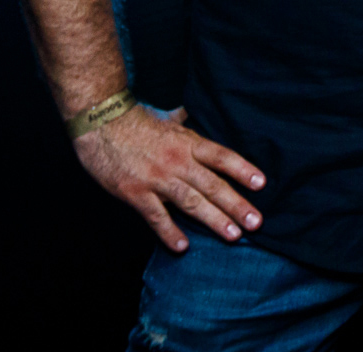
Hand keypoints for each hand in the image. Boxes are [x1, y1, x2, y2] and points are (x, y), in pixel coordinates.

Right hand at [73, 104, 266, 251]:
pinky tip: (183, 247)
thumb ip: (187, 126)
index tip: (261, 183)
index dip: (242, 170)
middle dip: (237, 205)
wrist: (101, 124)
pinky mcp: (136, 194)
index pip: (222, 157)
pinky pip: (157, 217)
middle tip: (256, 222)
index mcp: (188, 142)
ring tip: (233, 235)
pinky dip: (170, 232)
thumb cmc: (137, 123)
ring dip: (214, 220)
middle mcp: (178, 161)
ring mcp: (157, 179)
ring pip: (192, 202)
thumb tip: (197, 116)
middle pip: (213, 185)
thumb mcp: (169, 120)